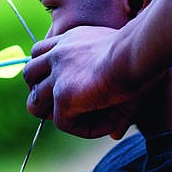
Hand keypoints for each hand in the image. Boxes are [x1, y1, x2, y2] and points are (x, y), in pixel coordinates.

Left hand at [23, 25, 141, 139]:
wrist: (139, 52)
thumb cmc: (142, 53)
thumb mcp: (123, 68)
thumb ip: (113, 92)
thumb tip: (114, 133)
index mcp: (72, 39)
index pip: (42, 51)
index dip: (46, 70)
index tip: (65, 85)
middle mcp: (60, 53)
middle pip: (30, 73)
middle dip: (40, 92)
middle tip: (63, 106)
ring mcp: (58, 75)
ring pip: (35, 101)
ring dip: (52, 115)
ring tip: (80, 120)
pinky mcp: (63, 95)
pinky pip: (63, 123)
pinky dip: (84, 130)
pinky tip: (107, 126)